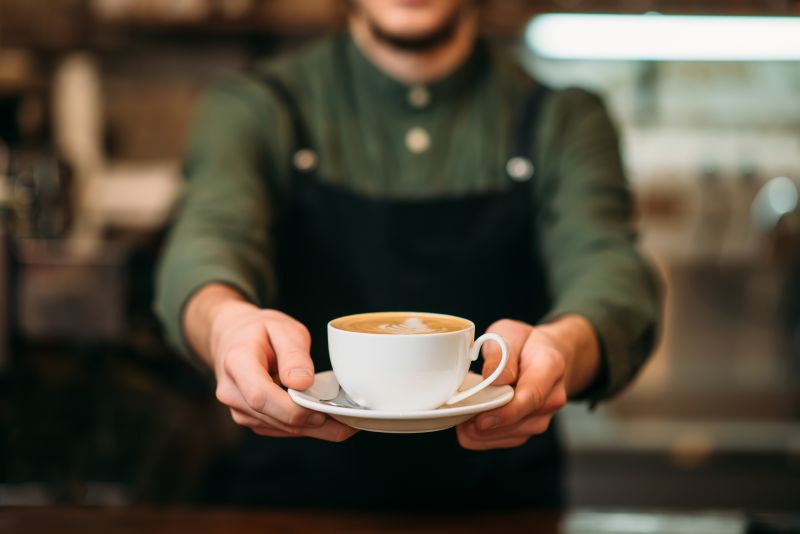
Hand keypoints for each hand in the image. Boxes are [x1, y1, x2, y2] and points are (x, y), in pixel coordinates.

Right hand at [186, 285, 357, 441]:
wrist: (233, 339)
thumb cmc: (260, 331)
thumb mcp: (281, 328)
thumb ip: (293, 354)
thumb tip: (302, 383)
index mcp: (237, 363)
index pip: (260, 395)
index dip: (292, 408)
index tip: (322, 409)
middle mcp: (233, 392)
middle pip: (274, 417)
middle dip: (314, 423)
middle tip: (351, 420)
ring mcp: (240, 410)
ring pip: (281, 428)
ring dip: (314, 429)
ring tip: (347, 421)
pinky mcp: (253, 419)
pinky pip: (282, 428)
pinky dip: (307, 427)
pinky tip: (330, 420)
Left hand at [456, 316, 598, 449]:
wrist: (547, 355)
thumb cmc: (526, 343)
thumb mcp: (510, 332)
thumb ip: (501, 353)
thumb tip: (492, 377)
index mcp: (550, 366)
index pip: (532, 396)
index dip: (506, 412)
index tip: (480, 420)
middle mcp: (552, 397)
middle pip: (520, 422)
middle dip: (486, 424)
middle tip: (457, 414)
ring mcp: (542, 416)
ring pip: (510, 436)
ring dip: (482, 432)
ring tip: (460, 415)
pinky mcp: (528, 428)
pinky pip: (504, 441)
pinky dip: (482, 436)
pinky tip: (466, 423)